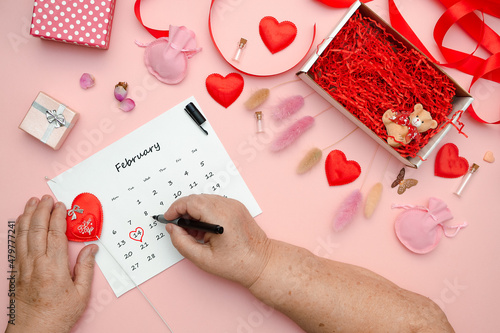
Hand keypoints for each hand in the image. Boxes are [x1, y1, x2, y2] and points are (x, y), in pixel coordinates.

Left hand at [6, 195, 97, 332]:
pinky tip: (21, 222)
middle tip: (46, 198)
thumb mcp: (81, 294)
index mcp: (54, 267)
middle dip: (41, 210)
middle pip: (37, 229)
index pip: (55, 234)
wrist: (34, 331)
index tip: (61, 206)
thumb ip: (85, 268)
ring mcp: (24, 267)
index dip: (57, 217)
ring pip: (23, 235)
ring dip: (27, 216)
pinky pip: (16, 245)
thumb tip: (91, 248)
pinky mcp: (16, 271)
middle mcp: (37, 264)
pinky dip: (18, 230)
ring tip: (32, 202)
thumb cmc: (58, 315)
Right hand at [164, 194, 271, 287]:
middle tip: (178, 227)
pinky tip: (205, 228)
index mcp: (220, 217)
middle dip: (183, 210)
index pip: (191, 202)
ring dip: (194, 211)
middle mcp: (228, 207)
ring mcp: (234, 205)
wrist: (261, 263)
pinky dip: (205, 211)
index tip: (168, 218)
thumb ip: (182, 242)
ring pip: (205, 199)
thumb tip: (172, 229)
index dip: (175, 208)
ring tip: (193, 231)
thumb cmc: (236, 264)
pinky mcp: (238, 207)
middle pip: (197, 198)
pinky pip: (215, 202)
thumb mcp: (202, 259)